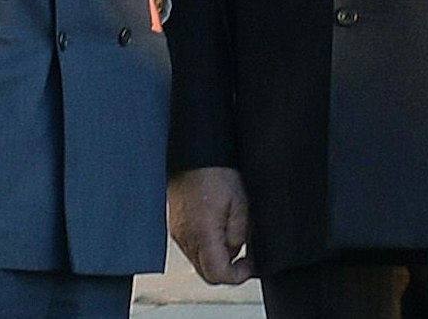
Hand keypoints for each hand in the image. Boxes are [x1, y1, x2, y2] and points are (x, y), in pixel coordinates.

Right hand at [168, 166, 253, 284]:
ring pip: (199, 261)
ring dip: (218, 257)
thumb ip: (240, 236)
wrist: (195, 152)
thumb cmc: (218, 172)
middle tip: (246, 253)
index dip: (239, 276)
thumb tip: (238, 253)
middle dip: (229, 268)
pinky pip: (192, 246)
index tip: (251, 263)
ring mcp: (177, 231)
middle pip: (206, 273)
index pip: (217, 275)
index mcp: (202, 233)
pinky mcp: (175, 224)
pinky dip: (207, 245)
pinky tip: (218, 228)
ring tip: (232, 234)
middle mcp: (185, 236)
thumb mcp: (241, 205)